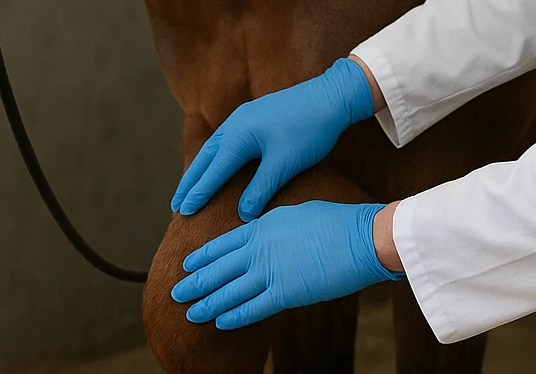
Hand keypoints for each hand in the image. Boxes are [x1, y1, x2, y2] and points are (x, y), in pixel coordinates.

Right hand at [171, 58, 373, 220]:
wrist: (331, 96)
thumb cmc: (309, 130)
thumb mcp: (284, 164)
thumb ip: (260, 189)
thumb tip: (242, 214)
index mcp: (240, 135)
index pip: (213, 171)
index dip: (198, 193)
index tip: (182, 213)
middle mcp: (236, 123)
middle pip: (206, 156)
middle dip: (191, 181)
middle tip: (175, 203)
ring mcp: (245, 116)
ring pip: (215, 146)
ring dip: (201, 166)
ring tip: (189, 185)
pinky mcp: (256, 114)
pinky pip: (226, 138)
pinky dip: (215, 154)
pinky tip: (218, 161)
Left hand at [171, 200, 403, 329]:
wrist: (359, 237)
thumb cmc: (336, 221)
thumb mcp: (297, 212)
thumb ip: (275, 225)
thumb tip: (265, 230)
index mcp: (264, 225)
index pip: (225, 243)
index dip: (204, 255)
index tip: (187, 263)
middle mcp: (260, 247)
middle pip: (219, 268)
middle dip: (196, 281)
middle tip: (177, 292)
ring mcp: (270, 271)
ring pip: (229, 291)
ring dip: (207, 303)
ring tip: (189, 311)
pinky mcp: (285, 293)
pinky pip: (252, 308)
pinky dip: (233, 316)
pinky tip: (219, 322)